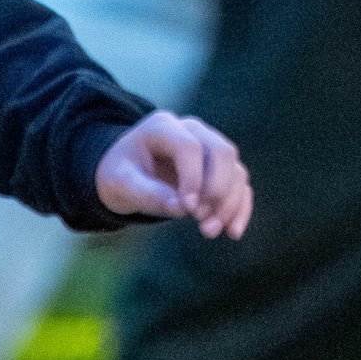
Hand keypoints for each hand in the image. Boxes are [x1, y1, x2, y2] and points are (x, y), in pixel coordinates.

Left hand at [95, 111, 250, 237]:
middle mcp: (192, 131)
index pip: (190, 147)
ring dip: (229, 203)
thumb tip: (181, 208)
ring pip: (235, 169)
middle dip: (217, 190)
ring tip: (209, 231)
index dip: (193, 177)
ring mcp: (209, 147)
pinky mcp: (219, 168)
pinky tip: (232, 232)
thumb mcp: (120, 184)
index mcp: (162, 127)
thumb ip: (148, 194)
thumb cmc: (120, 175)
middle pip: (222, 152)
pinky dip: (240, 207)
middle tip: (199, 220)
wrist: (125, 175)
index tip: (186, 208)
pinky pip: (239, 184)